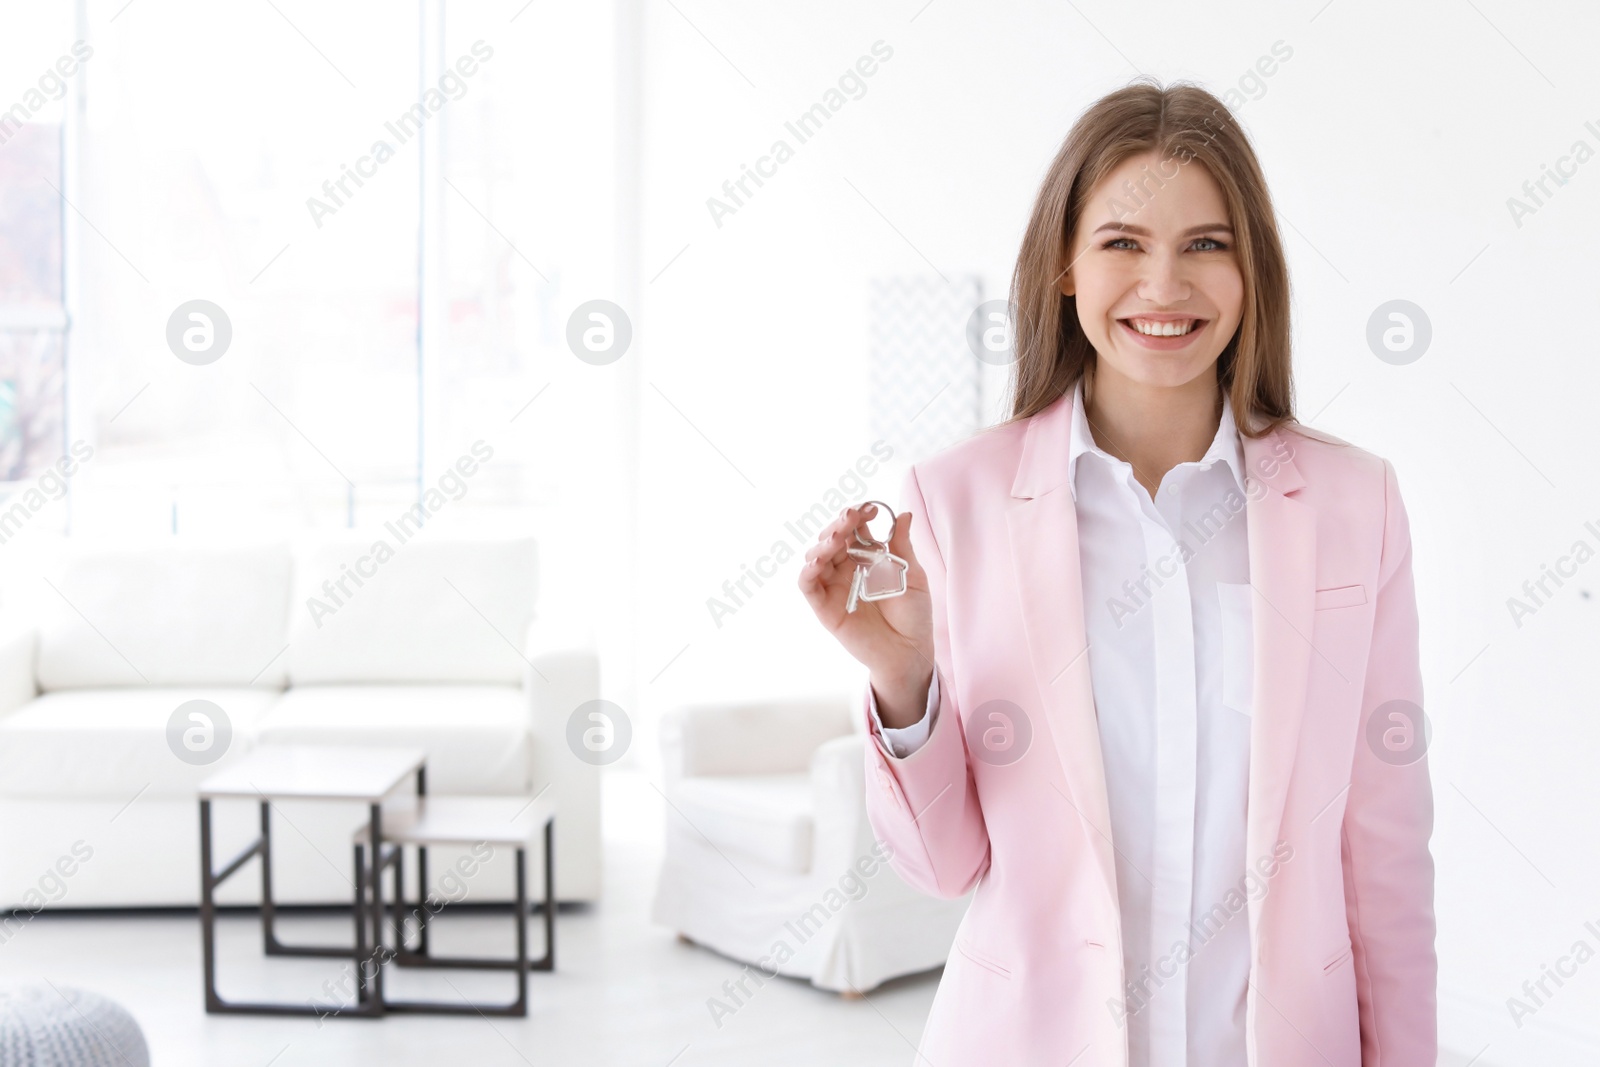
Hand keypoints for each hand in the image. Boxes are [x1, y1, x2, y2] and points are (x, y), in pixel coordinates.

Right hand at [798, 502, 933, 726]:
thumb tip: (904, 514)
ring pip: (816, 557)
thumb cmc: (913, 615)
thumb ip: (903, 547)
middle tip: (850, 518)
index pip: (854, 529)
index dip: (858, 516)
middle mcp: (846, 568)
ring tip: (837, 538)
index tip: (870, 509)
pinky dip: (808, 570)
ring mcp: (833, 586)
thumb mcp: (911, 576)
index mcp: (867, 557)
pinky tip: (817, 560)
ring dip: (823, 543)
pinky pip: (808, 585)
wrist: (909, 651)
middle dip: (838, 525)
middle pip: (832, 539)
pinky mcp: (824, 607)